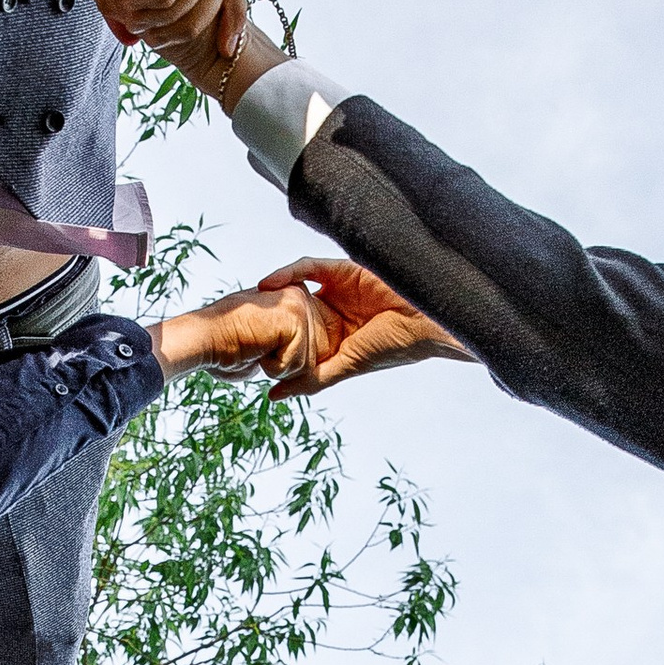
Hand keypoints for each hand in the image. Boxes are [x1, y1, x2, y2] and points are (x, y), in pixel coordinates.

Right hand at [148, 276, 328, 389]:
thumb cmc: (223, 346)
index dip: (283, 359)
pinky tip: (257, 349)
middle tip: (254, 347)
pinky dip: (275, 367)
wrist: (202, 340)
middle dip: (283, 364)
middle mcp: (298, 295)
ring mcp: (298, 305)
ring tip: (255, 347)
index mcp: (291, 298)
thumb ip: (284, 347)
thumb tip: (295, 365)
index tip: (257, 347)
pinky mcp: (295, 319)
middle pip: (313, 356)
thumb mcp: (263, 346)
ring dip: (279, 367)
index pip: (310, 346)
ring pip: (307, 364)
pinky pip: (299, 364)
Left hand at [250, 256, 474, 398]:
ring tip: (250, 299)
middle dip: (267, 312)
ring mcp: (337, 290)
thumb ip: (312, 380)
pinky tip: (270, 282)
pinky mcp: (342, 270)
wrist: (425, 320)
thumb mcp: (345, 367)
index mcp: (334, 338)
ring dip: (272, 292)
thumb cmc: (392, 348)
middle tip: (238, 318)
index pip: (295, 336)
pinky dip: (288, 272)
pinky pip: (309, 267)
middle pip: (291, 310)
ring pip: (296, 287)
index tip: (245, 345)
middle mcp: (333, 313)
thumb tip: (273, 397)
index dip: (272, 339)